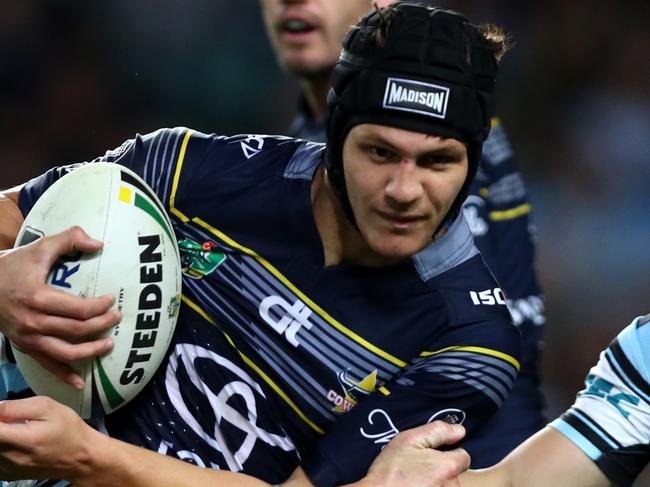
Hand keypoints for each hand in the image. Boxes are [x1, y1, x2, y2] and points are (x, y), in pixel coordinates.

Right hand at [0, 226, 118, 387]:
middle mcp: (32, 321)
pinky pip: (47, 364)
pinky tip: (80, 382)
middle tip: (117, 318)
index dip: (99, 307)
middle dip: (101, 326)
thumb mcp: (39, 248)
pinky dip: (64, 375)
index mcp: (37, 297)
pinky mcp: (25, 346)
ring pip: (65, 351)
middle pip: (75, 330)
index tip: (112, 301)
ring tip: (109, 344)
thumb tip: (98, 243)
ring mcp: (28, 337)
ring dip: (90, 351)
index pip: (77, 309)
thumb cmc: (14, 266)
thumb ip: (69, 239)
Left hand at [0, 396, 101, 481]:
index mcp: (22, 440)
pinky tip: (12, 442)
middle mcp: (10, 459)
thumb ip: (18, 407)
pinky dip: (1, 447)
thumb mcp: (49, 408)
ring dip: (1, 436)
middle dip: (0, 425)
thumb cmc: (68, 429)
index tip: (5, 412)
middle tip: (11, 419)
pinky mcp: (7, 476)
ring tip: (14, 430)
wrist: (81, 458)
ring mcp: (7, 470)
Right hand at [360, 422, 469, 486]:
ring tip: (414, 480)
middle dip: (440, 468)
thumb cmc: (390, 470)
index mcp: (448, 467)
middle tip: (418, 467)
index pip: (463, 456)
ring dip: (435, 481)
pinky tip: (415, 486)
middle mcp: (452, 486)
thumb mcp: (409, 440)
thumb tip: (460, 431)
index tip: (432, 454)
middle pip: (454, 473)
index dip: (449, 452)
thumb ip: (437, 432)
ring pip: (446, 485)